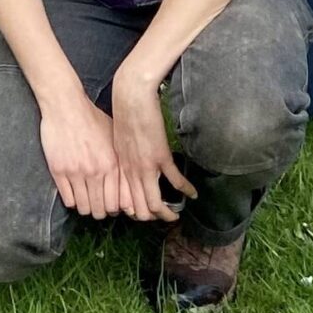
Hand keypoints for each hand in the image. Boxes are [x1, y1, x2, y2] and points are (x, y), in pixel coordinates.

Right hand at [37, 76, 128, 221]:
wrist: (64, 104)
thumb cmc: (90, 118)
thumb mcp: (112, 137)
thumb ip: (120, 160)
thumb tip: (130, 181)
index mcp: (111, 164)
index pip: (116, 203)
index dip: (112, 208)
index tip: (109, 204)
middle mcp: (95, 171)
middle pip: (100, 210)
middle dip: (98, 210)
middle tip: (95, 203)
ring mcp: (76, 172)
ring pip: (83, 208)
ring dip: (84, 206)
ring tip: (83, 198)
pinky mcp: (58, 171)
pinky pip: (67, 200)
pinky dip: (70, 199)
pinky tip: (72, 190)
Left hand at [110, 65, 195, 222]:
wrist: (131, 95)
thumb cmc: (124, 113)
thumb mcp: (119, 141)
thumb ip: (125, 157)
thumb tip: (132, 167)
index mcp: (121, 168)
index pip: (127, 204)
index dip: (138, 212)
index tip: (149, 211)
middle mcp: (131, 172)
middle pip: (140, 210)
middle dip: (154, 217)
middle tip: (166, 215)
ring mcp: (146, 166)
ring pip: (155, 205)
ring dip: (168, 214)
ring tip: (177, 215)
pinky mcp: (161, 156)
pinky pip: (175, 181)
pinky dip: (186, 190)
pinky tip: (193, 193)